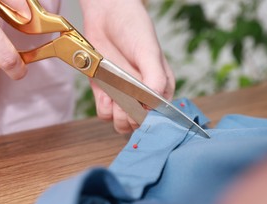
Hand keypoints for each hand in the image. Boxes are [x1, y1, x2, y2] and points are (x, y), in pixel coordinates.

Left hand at [79, 0, 174, 133]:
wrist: (106, 16)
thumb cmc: (133, 29)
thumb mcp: (148, 53)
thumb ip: (155, 79)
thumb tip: (153, 106)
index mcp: (161, 89)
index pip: (159, 117)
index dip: (149, 118)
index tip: (141, 108)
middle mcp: (143, 96)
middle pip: (139, 124)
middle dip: (131, 117)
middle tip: (126, 99)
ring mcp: (123, 96)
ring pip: (121, 124)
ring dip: (117, 115)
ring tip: (115, 96)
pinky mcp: (105, 93)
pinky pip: (105, 114)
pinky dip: (104, 108)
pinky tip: (106, 94)